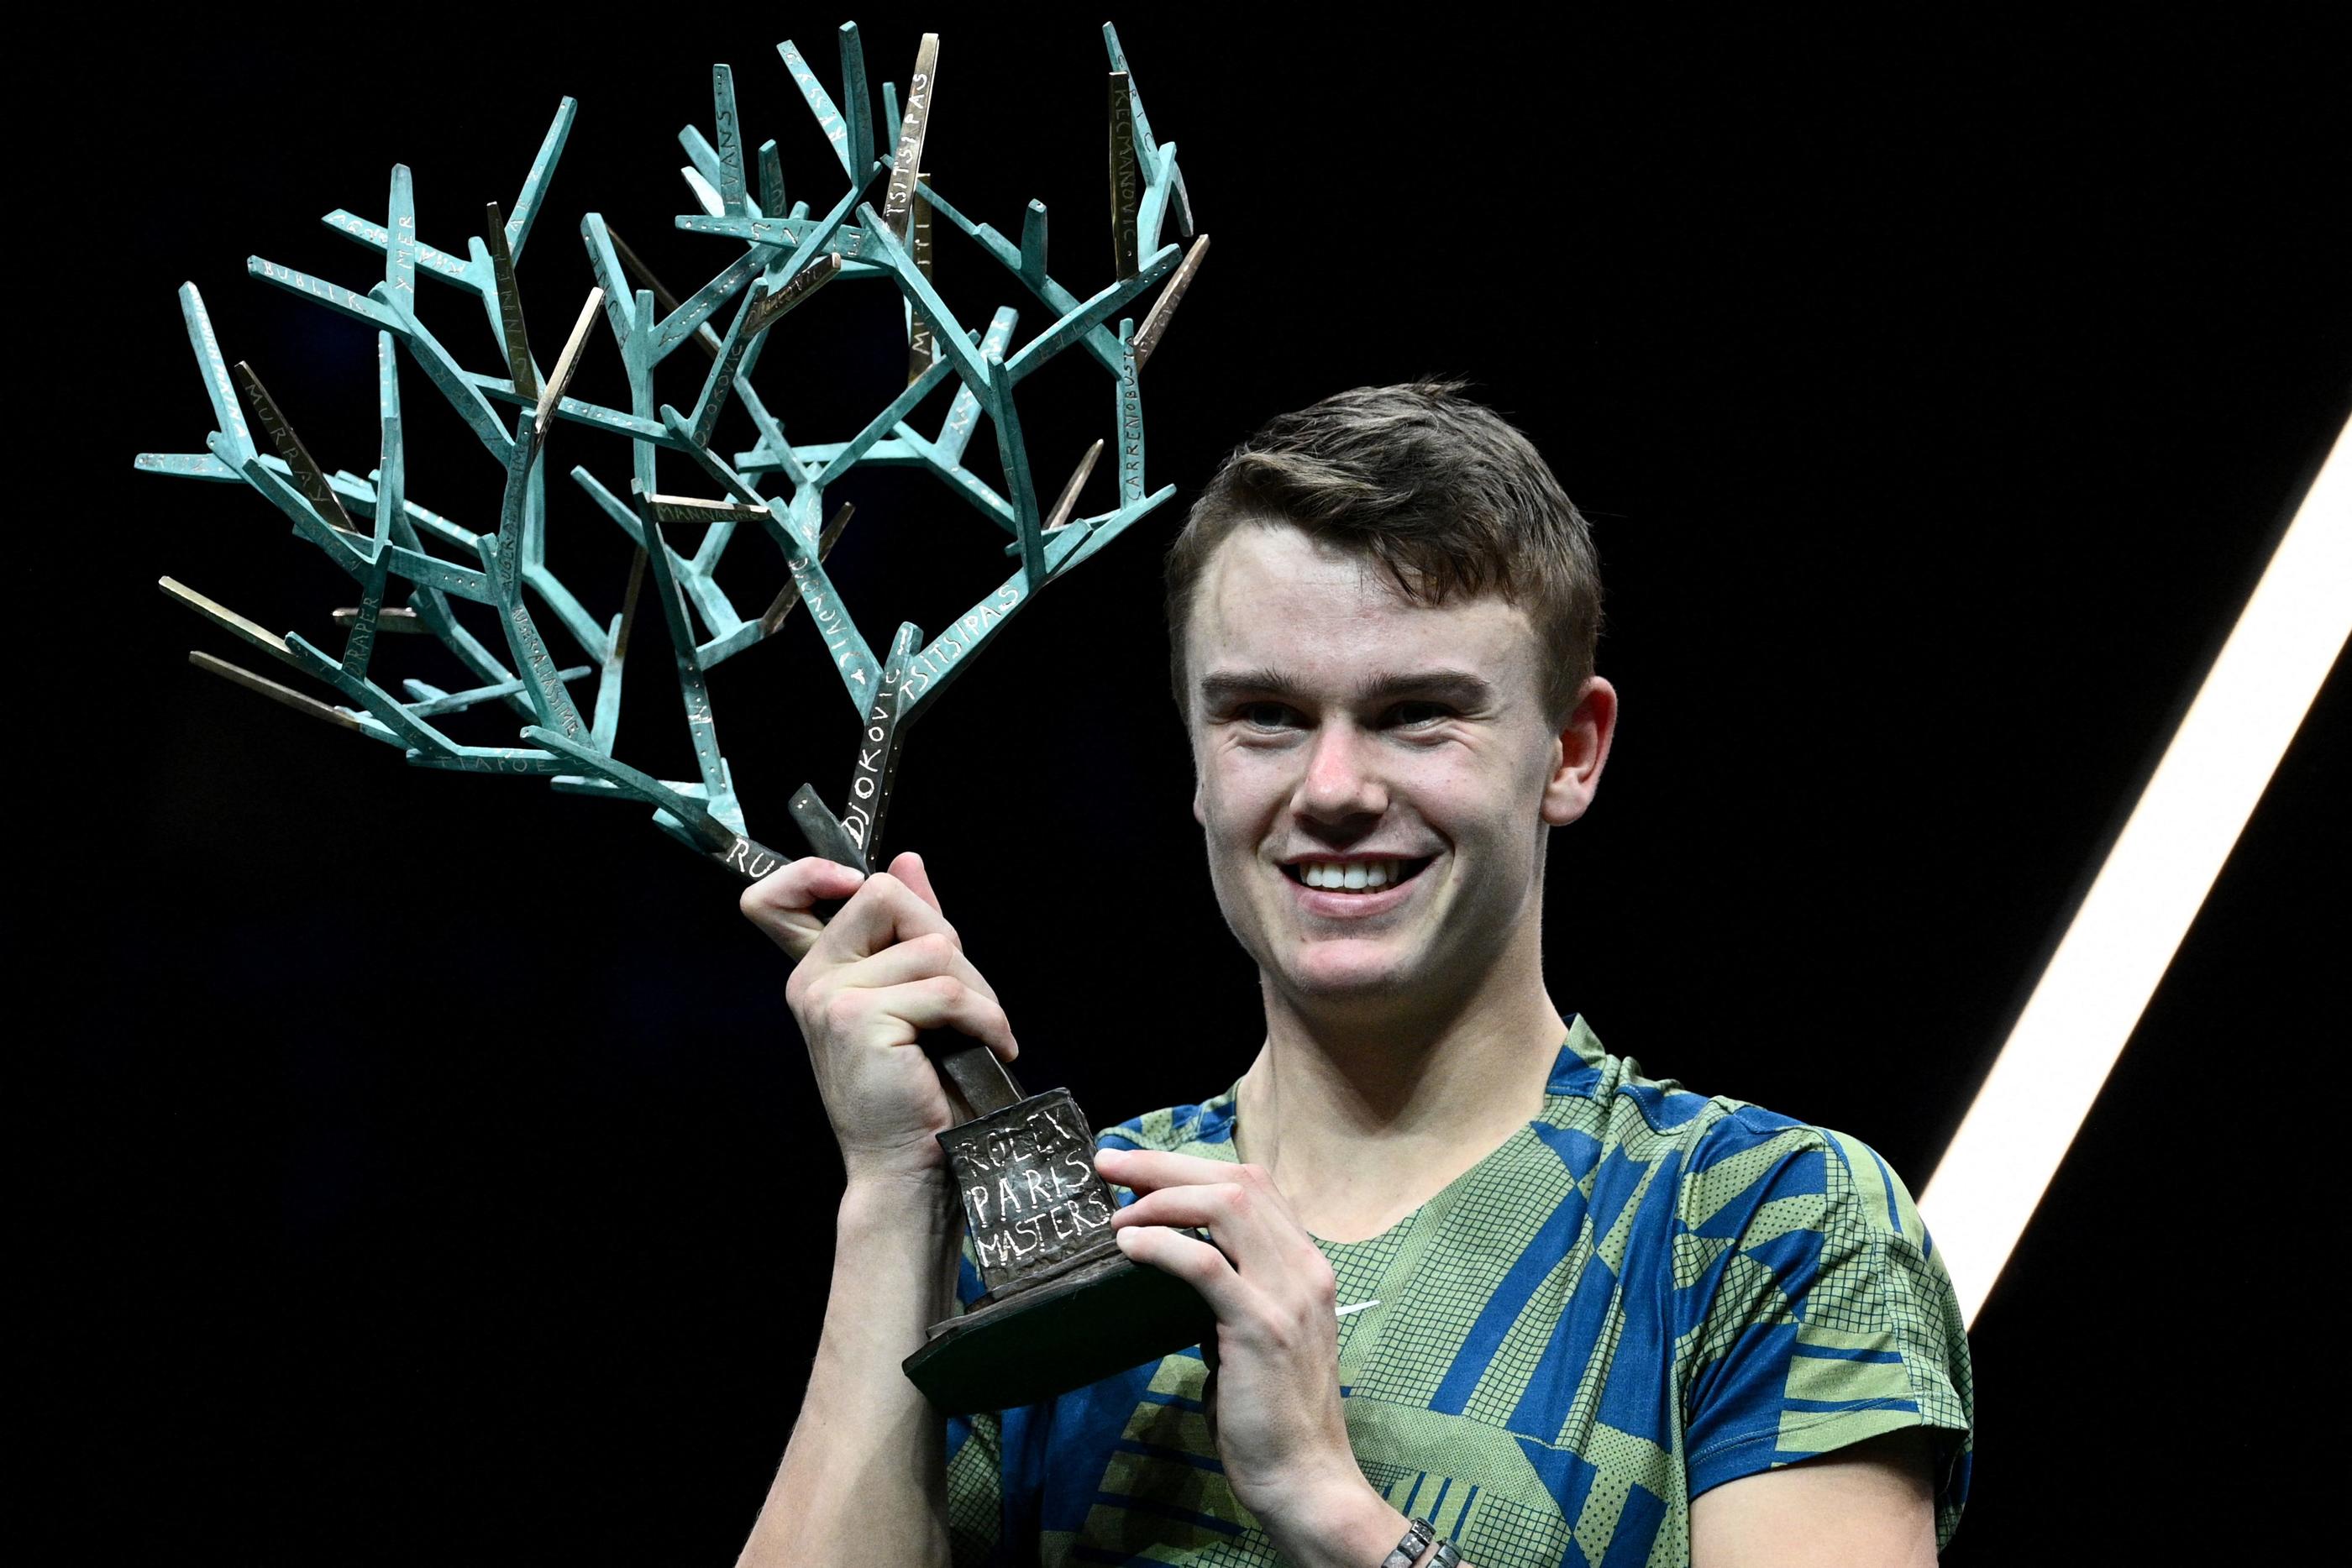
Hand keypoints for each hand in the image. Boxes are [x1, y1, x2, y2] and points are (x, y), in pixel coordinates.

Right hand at [740, 851, 1017, 1186]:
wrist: (908, 1165)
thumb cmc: (917, 1088)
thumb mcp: (914, 995)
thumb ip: (908, 927)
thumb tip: (908, 860)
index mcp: (819, 971)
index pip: (777, 896)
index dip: (812, 873)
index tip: (857, 883)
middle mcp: (813, 980)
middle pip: (887, 895)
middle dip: (944, 938)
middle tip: (963, 997)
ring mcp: (831, 998)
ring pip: (933, 946)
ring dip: (976, 990)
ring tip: (977, 1032)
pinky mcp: (861, 1020)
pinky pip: (948, 990)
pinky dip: (987, 1018)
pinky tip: (991, 1046)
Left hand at [1095, 1148, 1375, 1548]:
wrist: (1306, 1479)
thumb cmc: (1273, 1416)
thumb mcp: (1258, 1336)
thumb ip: (1230, 1296)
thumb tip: (1174, 1268)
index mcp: (1306, 1266)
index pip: (1254, 1184)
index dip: (1191, 1167)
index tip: (1138, 1168)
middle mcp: (1305, 1268)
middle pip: (1236, 1181)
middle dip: (1165, 1165)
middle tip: (1109, 1164)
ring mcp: (1287, 1295)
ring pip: (1226, 1205)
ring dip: (1162, 1196)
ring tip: (1116, 1211)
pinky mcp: (1260, 1328)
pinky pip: (1205, 1265)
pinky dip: (1162, 1244)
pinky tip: (1129, 1245)